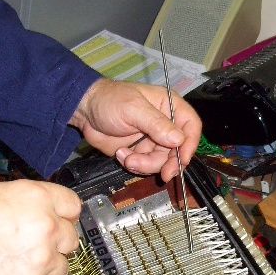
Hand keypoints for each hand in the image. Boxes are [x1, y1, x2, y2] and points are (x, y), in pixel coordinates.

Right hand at [0, 180, 80, 274]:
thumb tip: (39, 212)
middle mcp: (46, 227)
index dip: (63, 217)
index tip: (59, 225)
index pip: (73, 207)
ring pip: (61, 268)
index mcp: (37, 198)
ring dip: (44, 269)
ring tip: (17, 267)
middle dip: (54, 245)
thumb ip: (26, 203)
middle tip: (32, 249)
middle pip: (70, 240)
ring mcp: (42, 259)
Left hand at [69, 78, 201, 182]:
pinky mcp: (140, 152)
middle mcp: (165, 125)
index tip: (181, 160)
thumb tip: (179, 140)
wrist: (84, 111)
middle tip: (161, 174)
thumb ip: (156, 124)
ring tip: (127, 157)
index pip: (191, 126)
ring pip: (161, 162)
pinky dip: (134, 165)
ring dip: (146, 164)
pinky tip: (121, 154)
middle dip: (166, 162)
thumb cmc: (109, 100)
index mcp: (169, 106)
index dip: (189, 144)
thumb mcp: (133, 109)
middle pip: (178, 150)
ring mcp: (153, 140)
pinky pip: (146, 166)